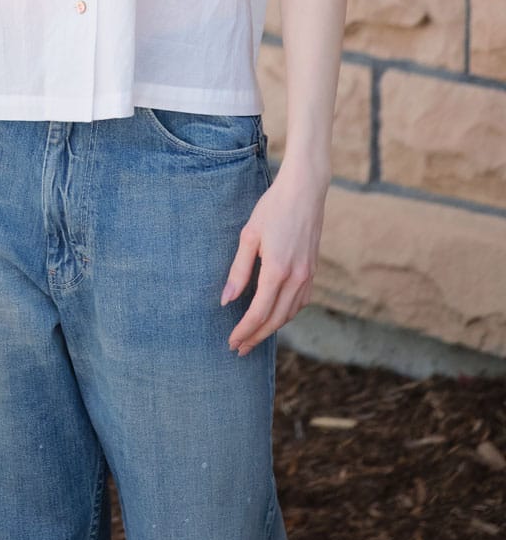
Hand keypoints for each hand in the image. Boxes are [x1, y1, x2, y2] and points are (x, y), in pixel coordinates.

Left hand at [221, 158, 326, 355]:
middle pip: (275, 320)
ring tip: (254, 336)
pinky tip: (275, 315)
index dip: (244, 331)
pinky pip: (300, 302)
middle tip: (239, 348)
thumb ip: (238, 271)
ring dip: (271, 329)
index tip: (232, 343)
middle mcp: (296, 278)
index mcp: (277, 270)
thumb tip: (227, 301)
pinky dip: (286, 314)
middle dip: (256, 337)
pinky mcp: (313, 271)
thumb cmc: (272, 208)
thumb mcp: (249, 236)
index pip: (259, 313)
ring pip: (289, 314)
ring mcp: (308, 276)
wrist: (304, 191)